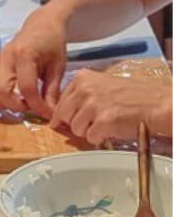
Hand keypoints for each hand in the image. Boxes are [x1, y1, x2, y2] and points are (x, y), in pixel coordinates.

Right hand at [0, 11, 67, 117]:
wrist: (42, 25)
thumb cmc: (52, 43)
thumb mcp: (58, 67)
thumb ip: (52, 91)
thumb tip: (48, 113)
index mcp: (25, 55)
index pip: (26, 88)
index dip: (36, 105)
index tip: (46, 114)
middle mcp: (6, 58)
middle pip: (1, 90)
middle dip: (15, 106)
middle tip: (30, 108)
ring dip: (2, 102)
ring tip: (18, 104)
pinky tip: (7, 97)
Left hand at [49, 70, 170, 144]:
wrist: (156, 104)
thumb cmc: (132, 96)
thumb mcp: (101, 86)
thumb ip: (80, 95)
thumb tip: (59, 114)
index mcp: (82, 78)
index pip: (60, 102)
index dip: (66, 114)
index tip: (72, 118)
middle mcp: (85, 89)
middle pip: (63, 116)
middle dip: (75, 123)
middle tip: (91, 123)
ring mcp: (93, 105)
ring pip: (75, 129)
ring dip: (88, 131)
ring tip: (105, 124)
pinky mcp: (102, 121)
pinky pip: (90, 137)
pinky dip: (99, 138)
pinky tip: (111, 129)